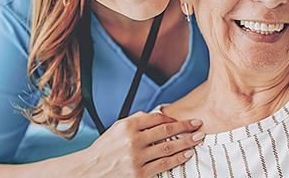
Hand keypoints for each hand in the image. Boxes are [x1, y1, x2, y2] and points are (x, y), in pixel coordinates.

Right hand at [78, 111, 203, 177]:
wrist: (90, 170)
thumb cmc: (105, 149)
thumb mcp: (116, 128)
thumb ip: (136, 120)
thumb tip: (158, 116)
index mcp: (127, 126)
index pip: (156, 118)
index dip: (173, 118)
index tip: (183, 120)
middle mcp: (132, 140)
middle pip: (166, 131)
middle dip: (185, 127)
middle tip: (198, 124)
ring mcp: (136, 157)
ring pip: (168, 147)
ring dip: (186, 142)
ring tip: (198, 138)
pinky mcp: (139, 174)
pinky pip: (164, 164)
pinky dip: (178, 158)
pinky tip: (187, 154)